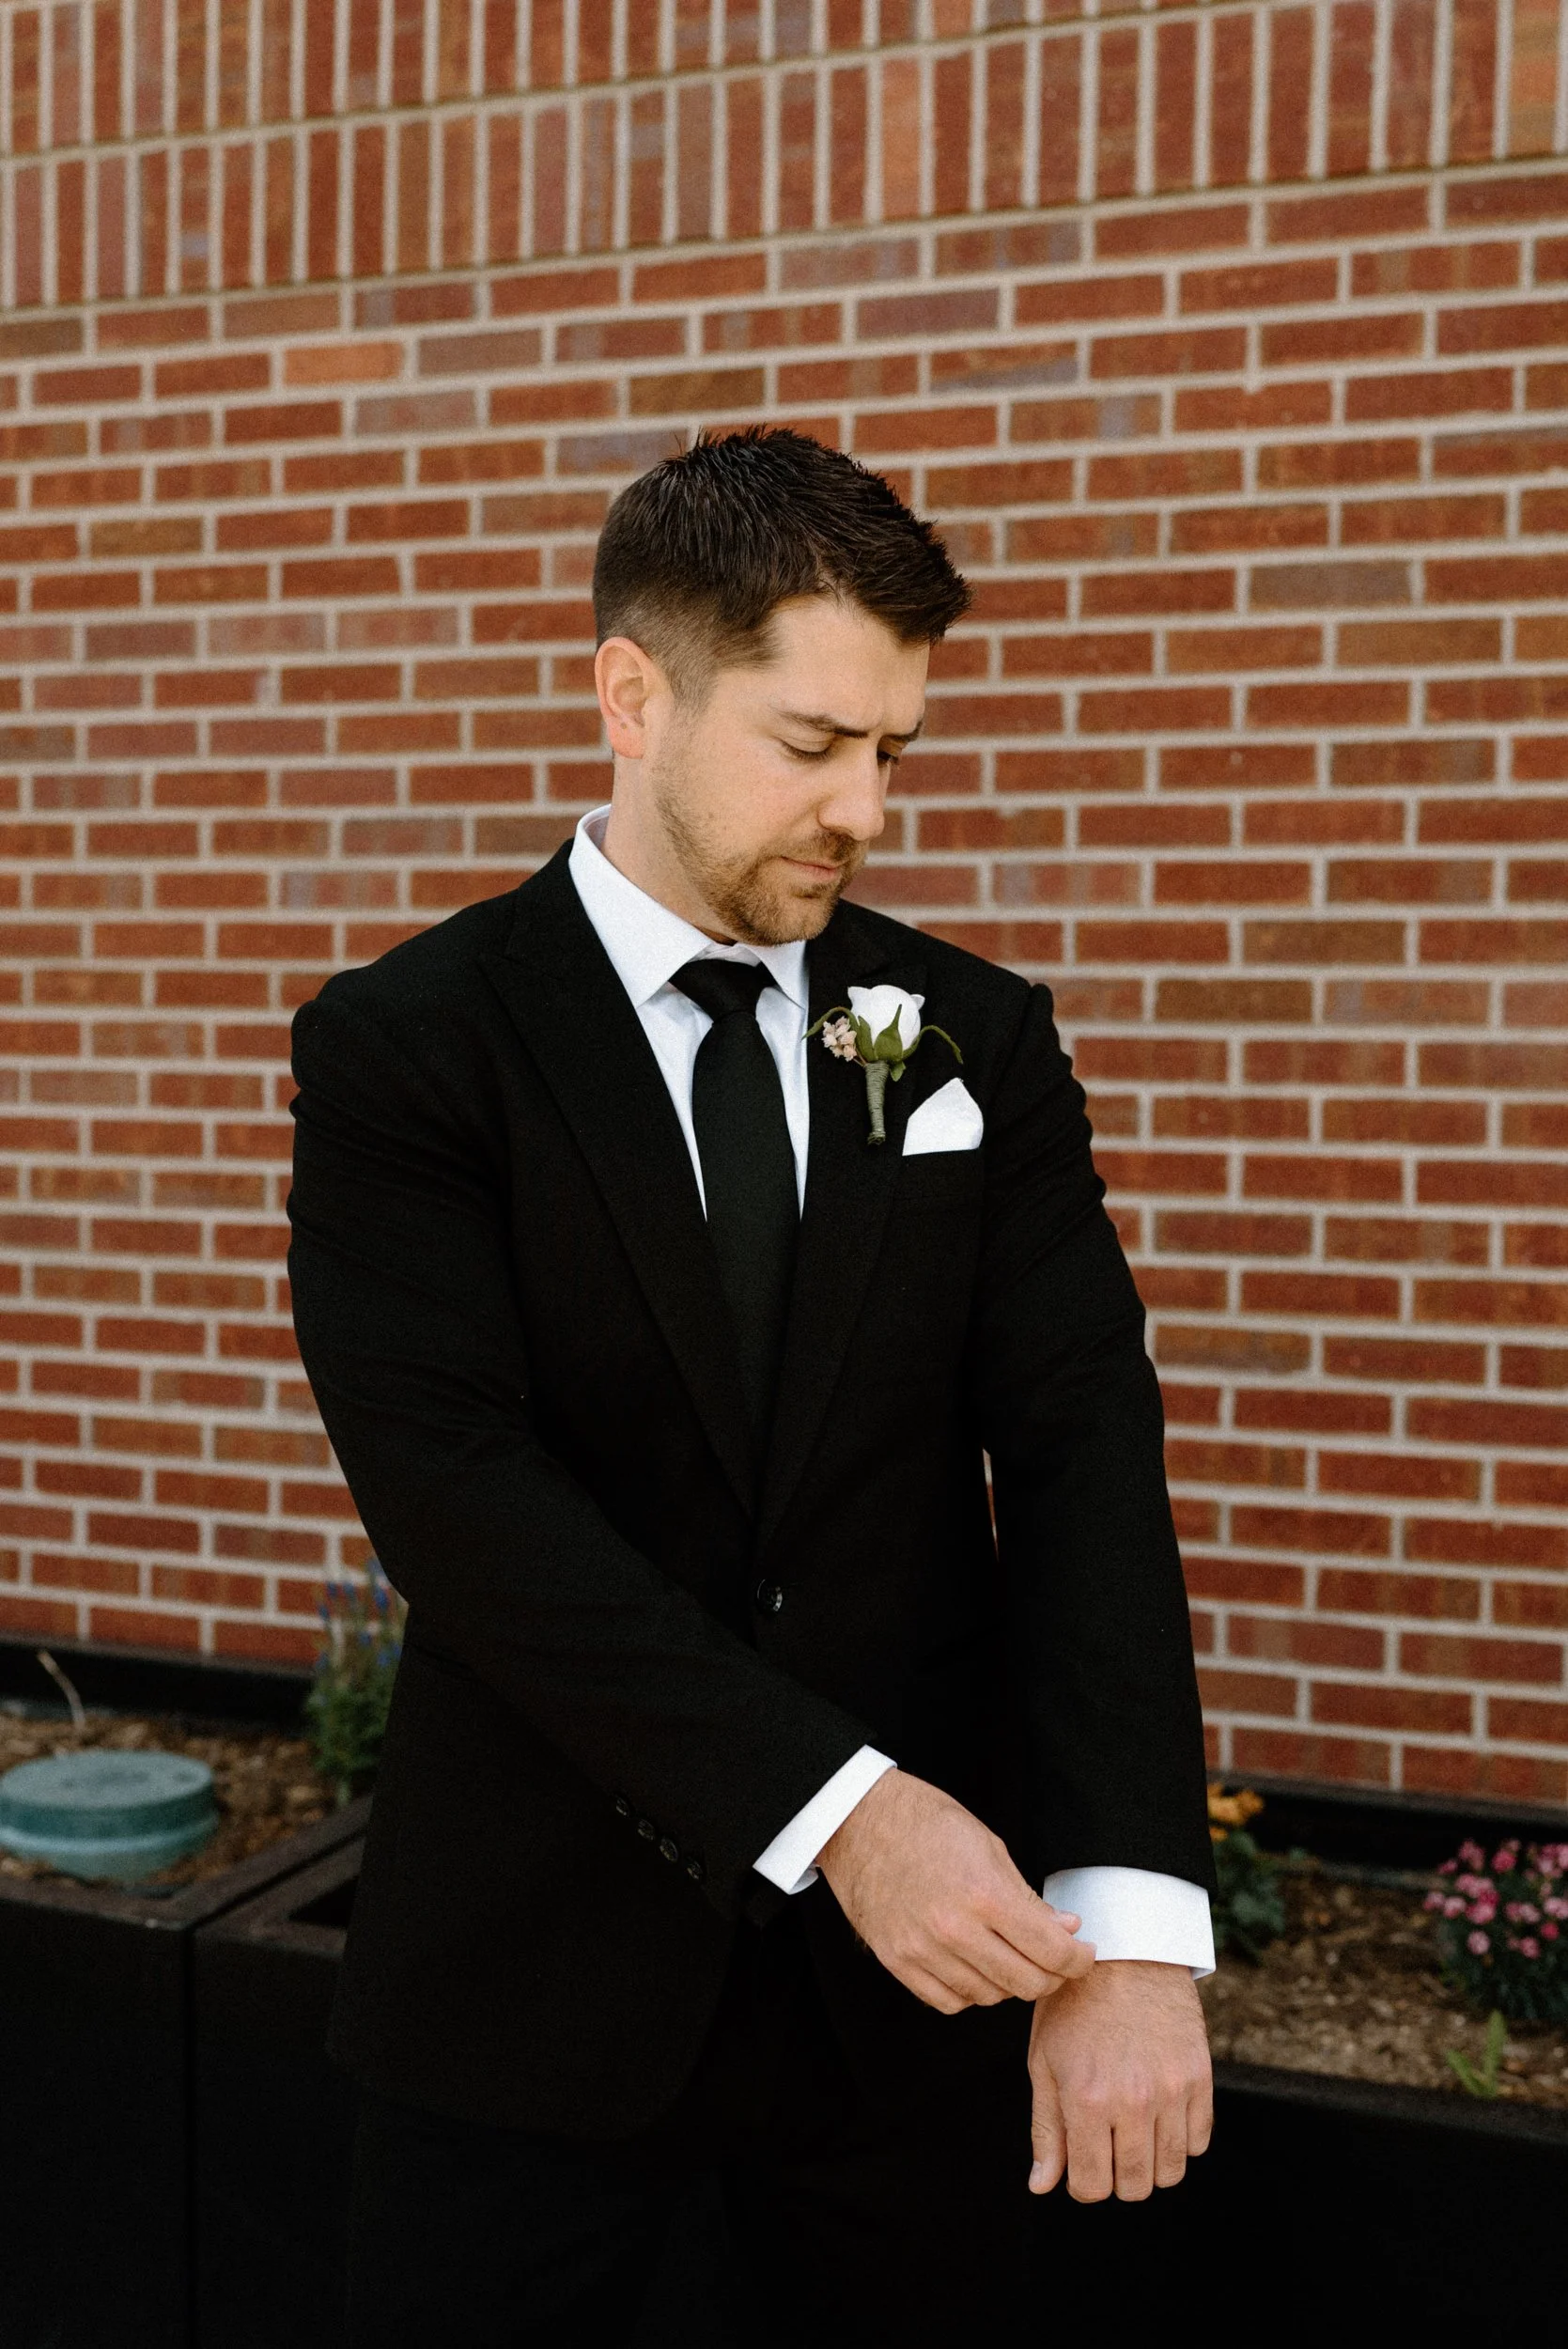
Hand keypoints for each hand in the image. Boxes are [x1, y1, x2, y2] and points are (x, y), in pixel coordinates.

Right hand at [815, 1767, 1095, 2014]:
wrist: (858, 1821)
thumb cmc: (926, 1822)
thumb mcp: (989, 1847)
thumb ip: (1028, 1897)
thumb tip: (1066, 1930)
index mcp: (985, 1894)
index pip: (1052, 1951)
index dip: (1079, 1959)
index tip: (1084, 1954)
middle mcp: (954, 1930)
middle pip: (1027, 1983)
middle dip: (1053, 1975)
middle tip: (1056, 1960)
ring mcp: (922, 1951)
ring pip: (990, 1996)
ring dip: (1011, 1983)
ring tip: (1012, 1957)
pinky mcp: (897, 1962)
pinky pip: (949, 2001)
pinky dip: (971, 1992)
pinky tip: (976, 1967)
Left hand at [1027, 1958, 1211, 2201]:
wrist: (1124, 1953)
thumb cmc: (1073, 2006)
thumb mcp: (1043, 2061)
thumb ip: (1045, 2129)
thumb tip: (1041, 2186)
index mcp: (1086, 2100)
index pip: (1091, 2186)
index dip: (1082, 2183)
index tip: (1081, 2163)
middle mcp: (1133, 2102)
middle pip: (1134, 2186)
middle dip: (1116, 2177)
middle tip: (1106, 2146)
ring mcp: (1172, 2091)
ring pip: (1171, 2172)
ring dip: (1150, 2164)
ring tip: (1132, 2132)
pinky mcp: (1200, 2078)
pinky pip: (1199, 2143)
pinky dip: (1180, 2140)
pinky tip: (1159, 2115)